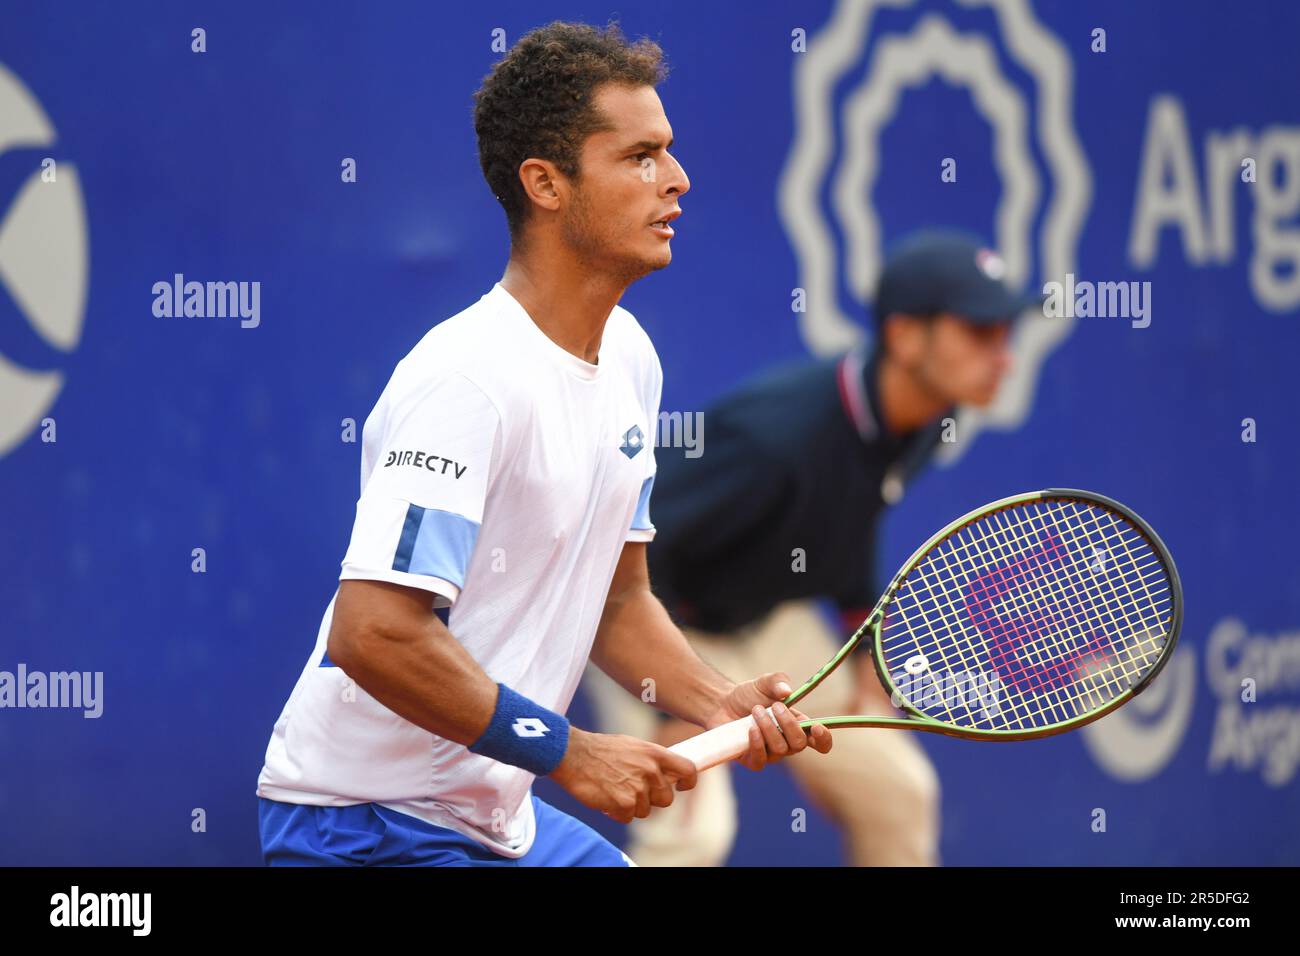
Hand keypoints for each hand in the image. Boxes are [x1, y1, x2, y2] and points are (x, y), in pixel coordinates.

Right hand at [550, 727, 698, 823]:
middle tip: (633, 790)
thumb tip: (665, 772)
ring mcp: (637, 788)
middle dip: (651, 799)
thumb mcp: (631, 745)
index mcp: (654, 753)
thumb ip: (650, 759)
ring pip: (645, 810)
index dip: (687, 782)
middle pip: (666, 799)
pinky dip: (616, 813)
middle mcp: (650, 770)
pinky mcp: (624, 803)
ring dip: (631, 806)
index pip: (687, 770)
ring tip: (614, 790)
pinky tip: (606, 798)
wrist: (572, 754)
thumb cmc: (599, 749)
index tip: (681, 786)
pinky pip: (627, 818)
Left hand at [702, 672, 832, 770]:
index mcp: (797, 725)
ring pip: (779, 749)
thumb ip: (777, 681)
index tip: (817, 727)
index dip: (824, 738)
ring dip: (768, 728)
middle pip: (799, 744)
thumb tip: (786, 691)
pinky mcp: (753, 760)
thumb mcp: (764, 682)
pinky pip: (761, 760)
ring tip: (755, 711)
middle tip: (774, 706)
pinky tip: (750, 729)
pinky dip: (757, 744)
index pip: (820, 741)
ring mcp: (771, 754)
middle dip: (788, 724)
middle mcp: (787, 743)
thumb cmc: (749, 695)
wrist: (722, 704)